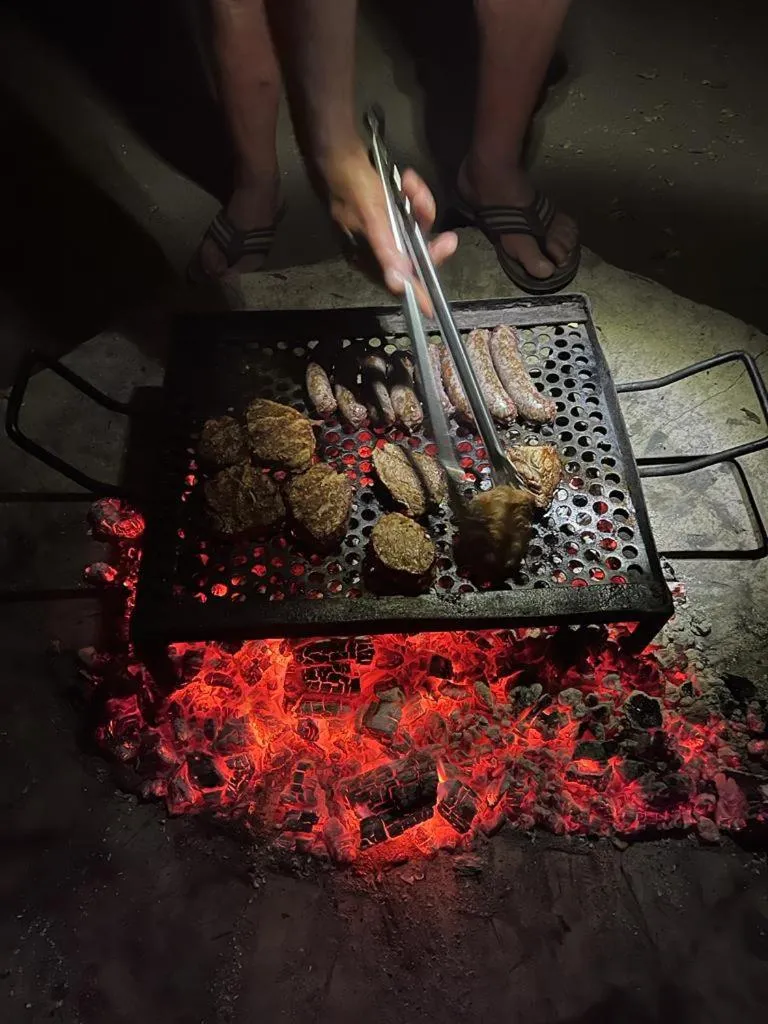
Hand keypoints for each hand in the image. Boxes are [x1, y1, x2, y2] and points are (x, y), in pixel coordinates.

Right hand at [322, 145, 457, 316]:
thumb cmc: (352, 184)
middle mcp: (375, 251)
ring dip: (422, 210)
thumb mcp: (372, 217)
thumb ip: (386, 250)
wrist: (339, 153)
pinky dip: (415, 200)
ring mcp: (383, 233)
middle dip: (430, 243)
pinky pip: (411, 217)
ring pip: (415, 234)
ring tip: (412, 185)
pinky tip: (407, 181)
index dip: (415, 294)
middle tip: (449, 240)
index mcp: (366, 258)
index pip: (396, 284)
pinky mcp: (388, 217)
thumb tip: (398, 284)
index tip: (432, 309)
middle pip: (413, 259)